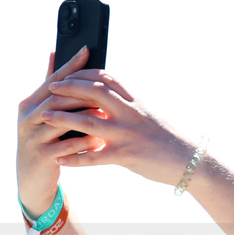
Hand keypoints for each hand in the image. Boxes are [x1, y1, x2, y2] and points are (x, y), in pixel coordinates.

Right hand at [16, 48, 105, 215]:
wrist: (33, 178)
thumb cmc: (45, 140)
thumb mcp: (45, 115)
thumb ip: (52, 88)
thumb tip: (55, 54)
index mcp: (30, 103)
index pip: (52, 80)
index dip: (70, 65)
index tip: (87, 49)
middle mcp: (27, 118)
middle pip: (56, 99)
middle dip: (80, 92)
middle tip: (104, 87)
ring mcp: (32, 138)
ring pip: (59, 122)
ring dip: (83, 117)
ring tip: (105, 114)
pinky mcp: (41, 157)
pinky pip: (64, 147)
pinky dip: (82, 143)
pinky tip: (99, 141)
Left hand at [38, 67, 195, 186]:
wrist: (189, 159)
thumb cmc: (168, 138)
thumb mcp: (147, 115)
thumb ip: (126, 107)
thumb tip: (107, 100)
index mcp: (134, 102)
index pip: (105, 79)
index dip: (82, 74)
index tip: (65, 74)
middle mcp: (129, 114)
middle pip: (93, 93)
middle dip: (68, 88)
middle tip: (48, 88)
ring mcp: (127, 134)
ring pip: (88, 122)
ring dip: (63, 119)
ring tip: (44, 117)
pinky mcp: (127, 156)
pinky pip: (95, 157)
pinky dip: (76, 159)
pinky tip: (61, 160)